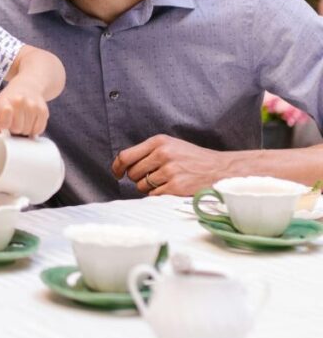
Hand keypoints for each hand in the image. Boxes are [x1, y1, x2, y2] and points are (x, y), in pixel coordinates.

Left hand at [0, 78, 49, 136]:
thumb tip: (0, 137)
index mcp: (5, 101)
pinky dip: (34, 130)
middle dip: (14, 129)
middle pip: (17, 129)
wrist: (26, 86)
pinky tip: (29, 122)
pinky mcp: (43, 111)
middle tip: (13, 121)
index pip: (5, 121)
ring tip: (21, 120)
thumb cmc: (7, 101)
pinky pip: (38, 130)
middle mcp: (20, 102)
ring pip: (28, 131)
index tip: (5, 124)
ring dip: (24, 130)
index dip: (5, 126)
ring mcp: (33, 106)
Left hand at [112, 135, 235, 195]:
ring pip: (142, 186)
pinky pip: (154, 195)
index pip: (125, 156)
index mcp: (159, 142)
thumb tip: (122, 165)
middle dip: (138, 178)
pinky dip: (159, 195)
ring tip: (167, 182)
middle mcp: (163, 154)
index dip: (117, 167)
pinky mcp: (176, 186)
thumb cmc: (193, 158)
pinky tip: (172, 189)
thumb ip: (148, 152)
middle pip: (132, 173)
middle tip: (154, 177)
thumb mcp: (171, 146)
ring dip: (150, 188)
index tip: (117, 173)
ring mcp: (169, 171)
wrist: (221, 169)